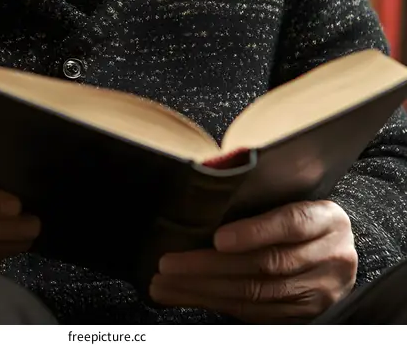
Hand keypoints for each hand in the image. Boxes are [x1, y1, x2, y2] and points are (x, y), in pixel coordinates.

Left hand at [150, 200, 357, 322]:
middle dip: (211, 266)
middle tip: (169, 263)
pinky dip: (217, 304)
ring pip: (257, 294)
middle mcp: (331, 258)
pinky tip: (189, 296)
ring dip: (205, 290)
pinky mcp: (303, 316)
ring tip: (167, 283)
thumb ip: (264, 198)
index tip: (217, 238)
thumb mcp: (298, 196)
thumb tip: (208, 193)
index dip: (254, 232)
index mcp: (327, 219)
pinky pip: (256, 313)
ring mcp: (319, 292)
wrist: (340, 250)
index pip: (291, 224)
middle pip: (267, 264)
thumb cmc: (306, 215)